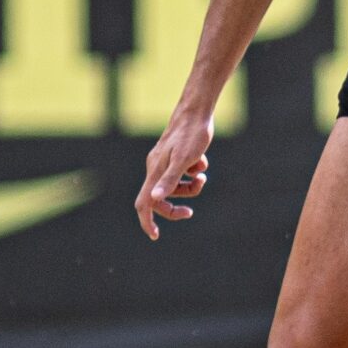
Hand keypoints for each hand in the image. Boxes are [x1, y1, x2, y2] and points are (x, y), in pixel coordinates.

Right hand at [135, 114, 214, 238]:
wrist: (197, 112)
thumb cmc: (190, 134)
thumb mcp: (183, 159)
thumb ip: (170, 180)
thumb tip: (155, 199)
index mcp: (155, 172)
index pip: (144, 203)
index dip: (147, 221)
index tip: (155, 235)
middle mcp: (156, 168)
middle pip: (160, 199)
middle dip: (175, 207)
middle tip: (190, 213)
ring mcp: (165, 162)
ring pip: (175, 186)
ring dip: (191, 187)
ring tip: (202, 176)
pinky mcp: (176, 156)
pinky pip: (183, 173)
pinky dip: (194, 172)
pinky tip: (201, 161)